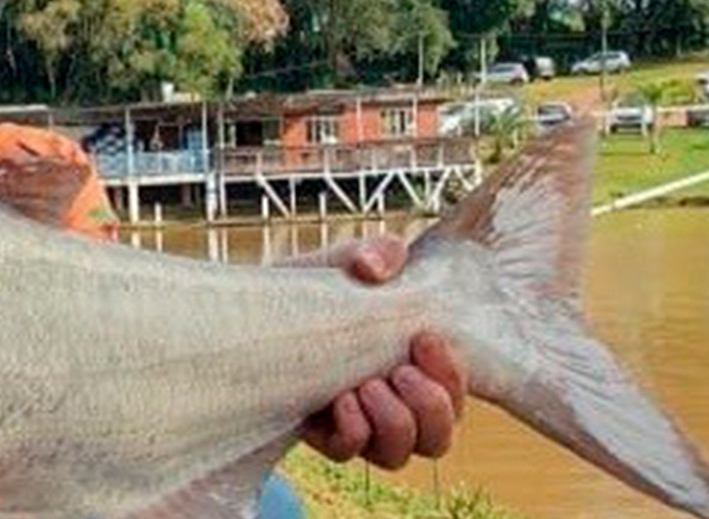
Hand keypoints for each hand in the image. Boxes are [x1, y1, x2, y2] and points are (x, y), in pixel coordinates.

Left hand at [279, 237, 467, 469]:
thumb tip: (377, 265)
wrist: (253, 313)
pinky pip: (349, 452)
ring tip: (368, 387)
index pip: (455, 392)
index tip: (425, 338)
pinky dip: (353, 432)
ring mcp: (358, 426)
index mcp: (413, 367)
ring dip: (394, 424)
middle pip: (438, 438)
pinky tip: (340, 401)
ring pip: (398, 455)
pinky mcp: (320, 435)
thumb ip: (370, 254)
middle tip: (400, 373)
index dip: (454, 376)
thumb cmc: (312, 291)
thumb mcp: (341, 264)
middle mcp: (393, 406)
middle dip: (430, 407)